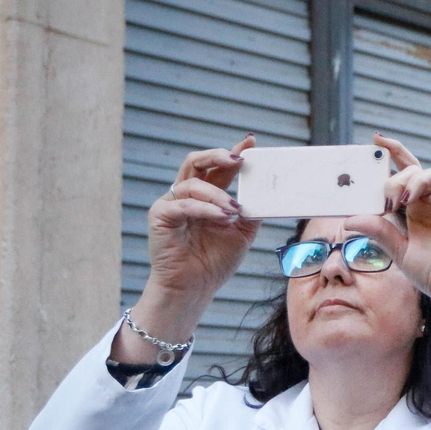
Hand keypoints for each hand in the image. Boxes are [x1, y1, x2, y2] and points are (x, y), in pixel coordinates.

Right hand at [115, 136, 260, 362]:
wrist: (194, 288)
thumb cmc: (215, 261)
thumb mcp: (242, 233)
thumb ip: (252, 212)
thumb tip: (270, 194)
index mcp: (208, 197)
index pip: (220, 168)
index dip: (234, 152)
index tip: (251, 141)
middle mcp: (188, 196)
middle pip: (197, 161)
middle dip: (218, 156)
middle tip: (238, 159)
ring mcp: (172, 204)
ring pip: (193, 183)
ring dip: (217, 194)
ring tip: (234, 209)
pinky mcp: (160, 216)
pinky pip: (183, 204)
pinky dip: (205, 209)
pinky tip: (222, 217)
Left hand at [347, 135, 430, 355]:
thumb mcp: (400, 252)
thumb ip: (378, 232)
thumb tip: (348, 220)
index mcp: (414, 208)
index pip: (400, 174)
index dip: (390, 155)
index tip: (375, 141)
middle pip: (415, 171)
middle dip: (399, 179)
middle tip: (391, 197)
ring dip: (421, 179)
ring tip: (408, 197)